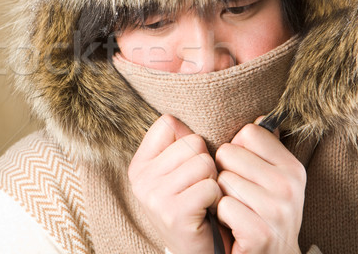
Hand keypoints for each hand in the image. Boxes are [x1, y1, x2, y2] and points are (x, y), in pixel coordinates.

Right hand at [128, 114, 225, 253]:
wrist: (197, 251)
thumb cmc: (194, 204)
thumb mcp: (179, 171)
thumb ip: (179, 141)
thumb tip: (177, 116)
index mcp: (140, 164)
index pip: (168, 123)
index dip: (188, 141)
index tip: (187, 166)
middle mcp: (141, 179)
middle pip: (192, 142)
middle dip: (206, 163)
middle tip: (199, 187)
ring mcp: (154, 197)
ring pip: (204, 162)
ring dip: (213, 181)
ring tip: (204, 199)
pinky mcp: (174, 213)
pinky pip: (211, 186)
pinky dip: (217, 198)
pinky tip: (208, 211)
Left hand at [215, 120, 305, 252]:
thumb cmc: (263, 213)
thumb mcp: (272, 178)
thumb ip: (266, 147)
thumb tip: (261, 115)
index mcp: (292, 167)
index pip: (248, 132)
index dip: (235, 151)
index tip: (244, 172)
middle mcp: (290, 186)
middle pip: (228, 153)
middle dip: (224, 173)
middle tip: (238, 195)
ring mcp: (278, 210)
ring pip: (221, 180)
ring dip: (220, 196)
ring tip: (237, 210)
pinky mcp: (261, 233)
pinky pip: (222, 205)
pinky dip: (220, 216)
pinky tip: (234, 225)